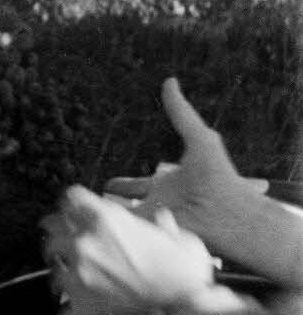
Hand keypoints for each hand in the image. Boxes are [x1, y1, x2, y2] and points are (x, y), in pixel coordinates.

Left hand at [41, 184, 214, 314]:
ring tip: (76, 282)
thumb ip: (160, 225)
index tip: (77, 214)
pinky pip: (63, 313)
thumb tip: (162, 221)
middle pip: (51, 229)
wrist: (189, 301)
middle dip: (60, 236)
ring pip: (53, 268)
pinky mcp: (82, 308)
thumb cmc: (184, 266)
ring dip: (64, 273)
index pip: (70, 198)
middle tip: (69, 245)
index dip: (75, 206)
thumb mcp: (173, 233)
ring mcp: (80, 275)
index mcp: (103, 218)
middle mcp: (85, 242)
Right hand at [104, 78, 268, 253]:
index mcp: (169, 184)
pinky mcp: (154, 232)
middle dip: (113, 202)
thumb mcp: (198, 136)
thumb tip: (169, 81)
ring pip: (126, 218)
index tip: (108, 183)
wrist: (228, 211)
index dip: (124, 183)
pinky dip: (110, 224)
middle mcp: (160, 203)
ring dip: (108, 214)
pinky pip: (128, 228)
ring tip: (85, 213)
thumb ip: (181, 111)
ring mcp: (157, 219)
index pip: (140, 183)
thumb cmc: (217, 174)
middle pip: (129, 203)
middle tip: (91, 200)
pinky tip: (92, 220)